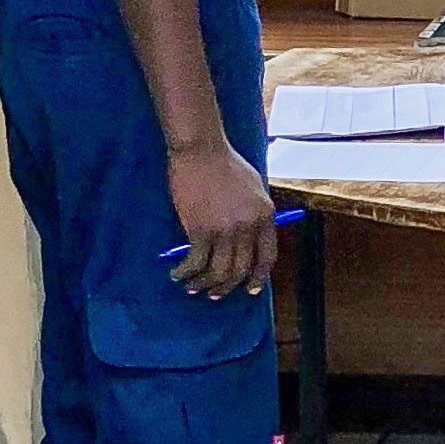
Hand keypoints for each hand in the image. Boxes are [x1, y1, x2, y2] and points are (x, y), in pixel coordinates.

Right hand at [165, 141, 275, 299]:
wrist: (201, 150)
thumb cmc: (226, 164)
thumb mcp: (254, 187)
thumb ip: (255, 214)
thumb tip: (249, 242)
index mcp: (265, 215)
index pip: (267, 257)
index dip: (258, 277)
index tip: (250, 289)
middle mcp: (248, 226)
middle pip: (241, 270)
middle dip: (226, 287)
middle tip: (214, 293)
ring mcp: (225, 230)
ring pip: (218, 272)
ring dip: (204, 285)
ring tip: (192, 288)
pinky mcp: (201, 230)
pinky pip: (195, 262)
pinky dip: (185, 272)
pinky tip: (178, 274)